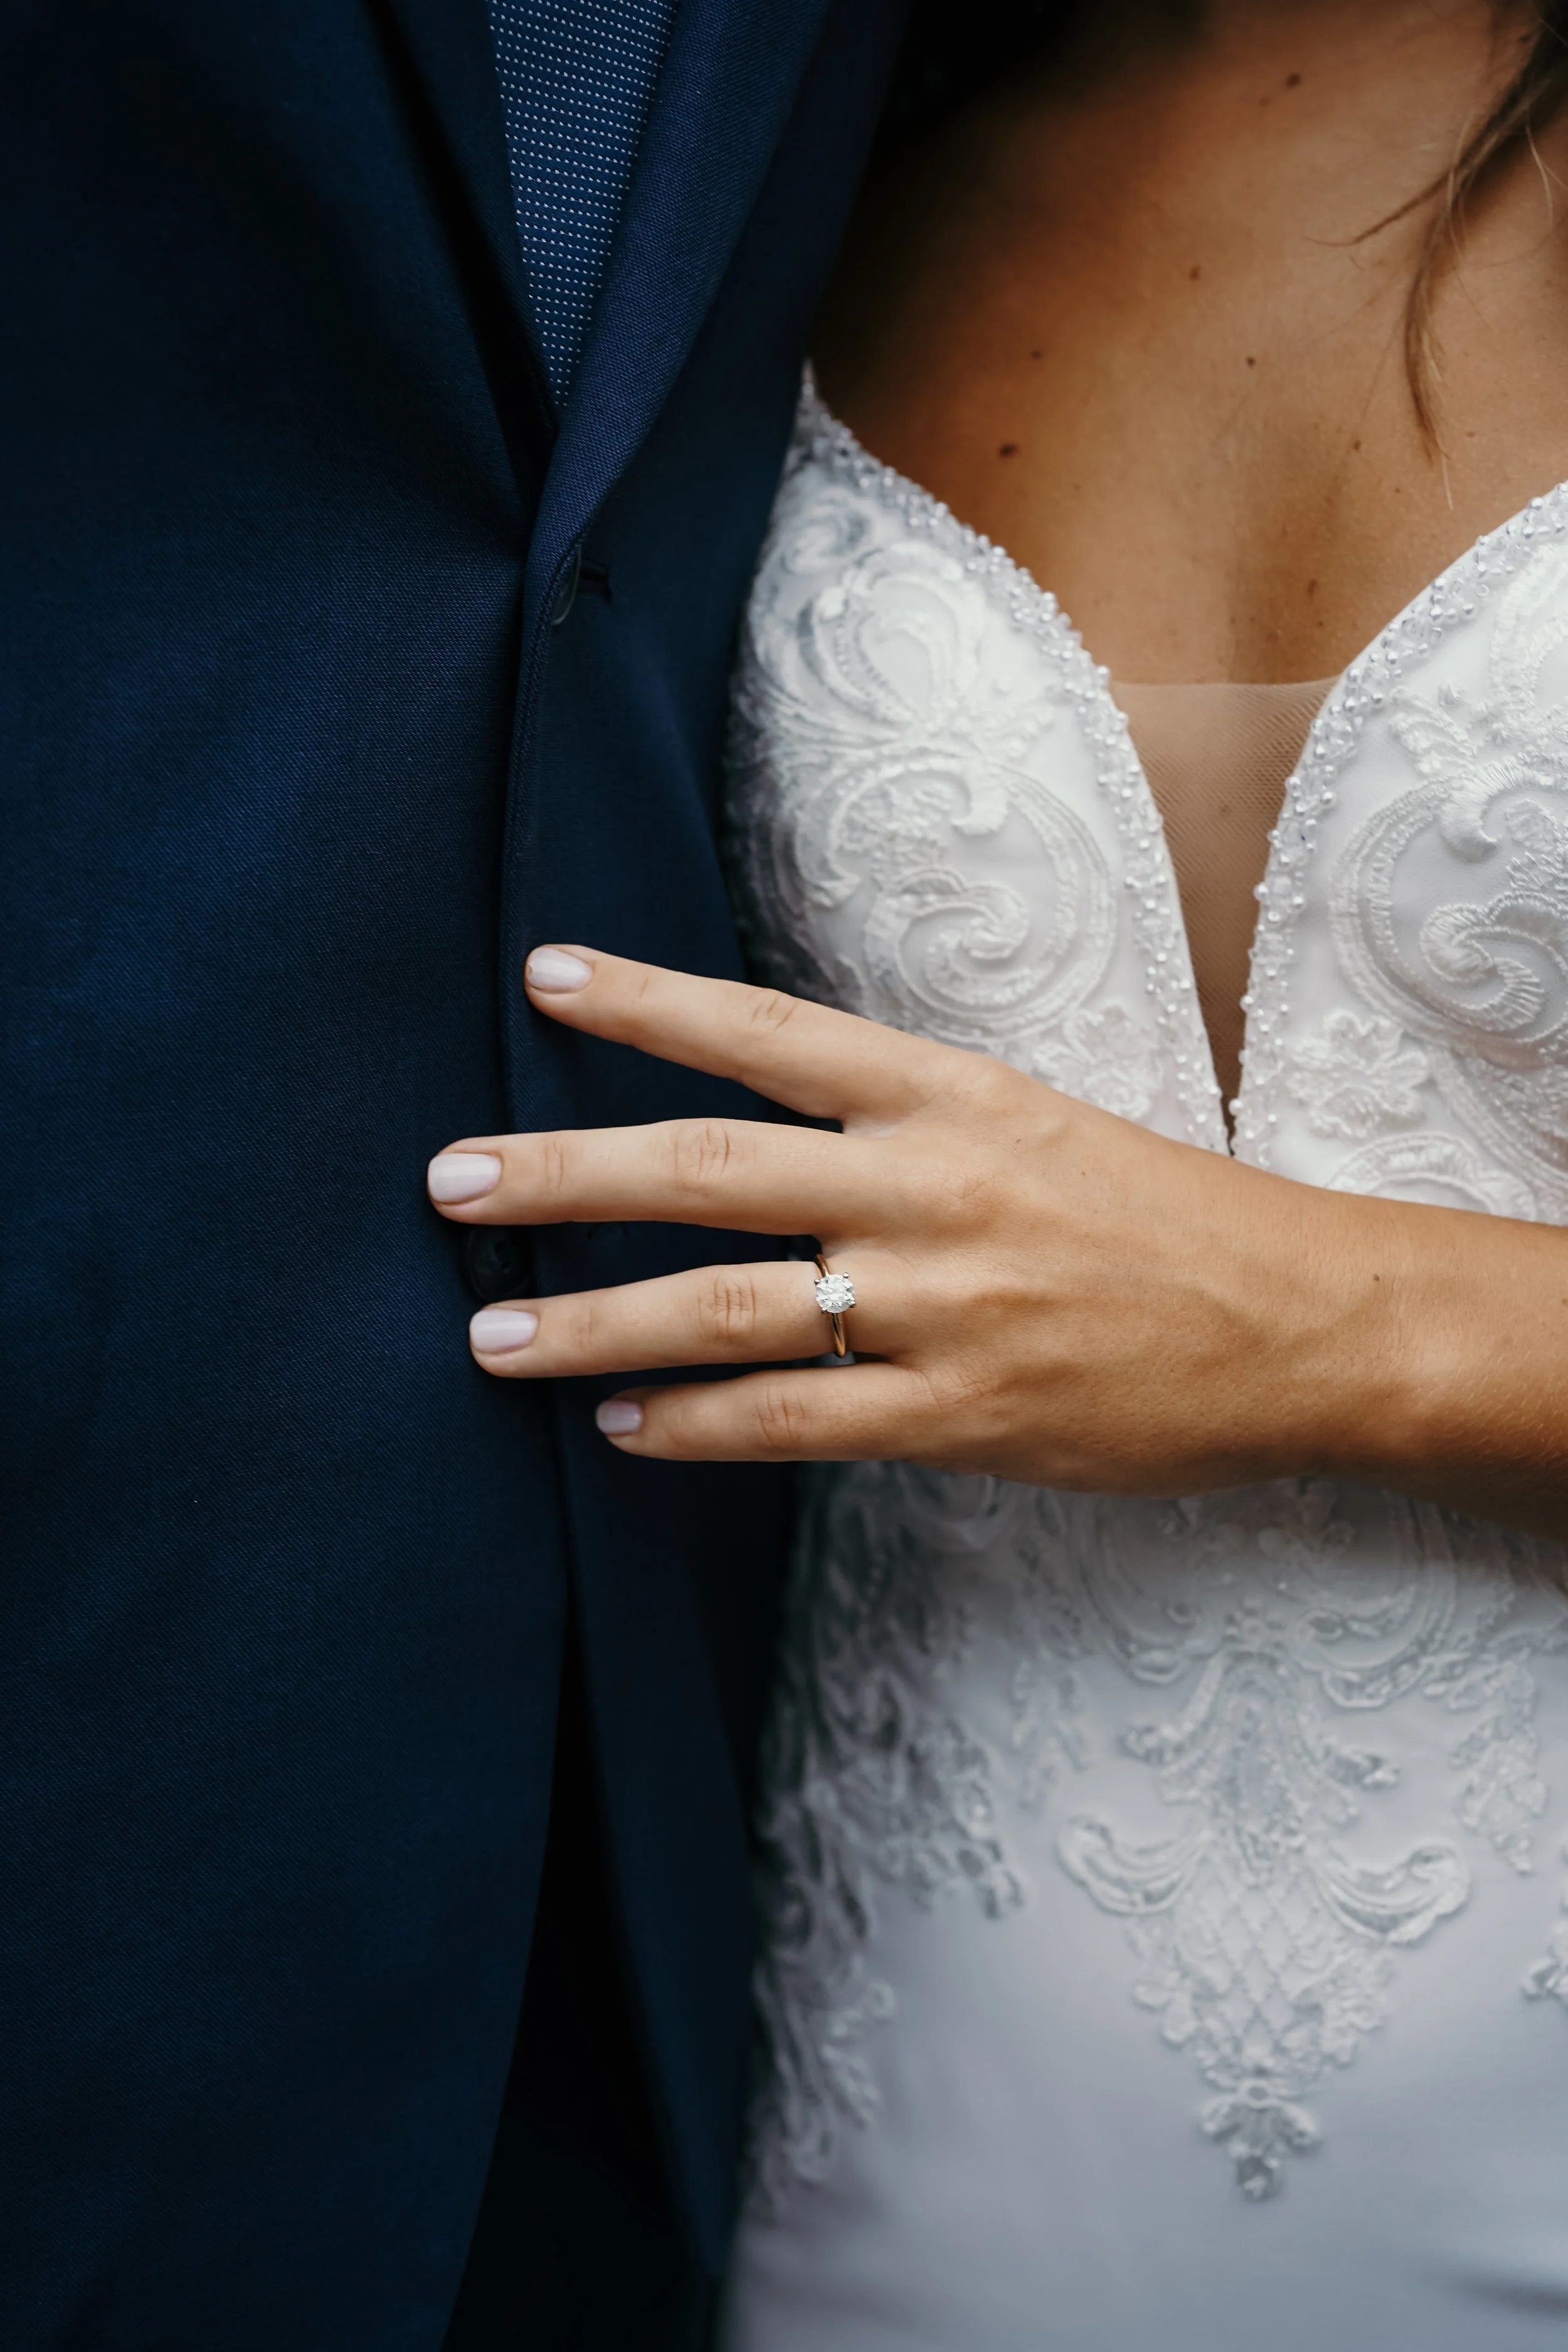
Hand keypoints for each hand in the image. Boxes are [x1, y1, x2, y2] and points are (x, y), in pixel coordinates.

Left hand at [424, 945, 1424, 1493]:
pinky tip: (622, 1431)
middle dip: (566, 1175)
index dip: (649, 1003)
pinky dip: (697, 1428)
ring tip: (489, 1335)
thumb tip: (758, 1137)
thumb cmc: (1161, 1216)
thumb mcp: (1031, 1124)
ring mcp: (946, 1307)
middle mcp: (934, 1188)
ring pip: (729, 1309)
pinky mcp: (965, 1417)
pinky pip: (797, 1423)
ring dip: (594, 1323)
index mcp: (953, 1095)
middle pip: (711, 1171)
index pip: (770, 1035)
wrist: (1300, 1320)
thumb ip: (899, 1126)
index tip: (544, 976)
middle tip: (453, 1183)